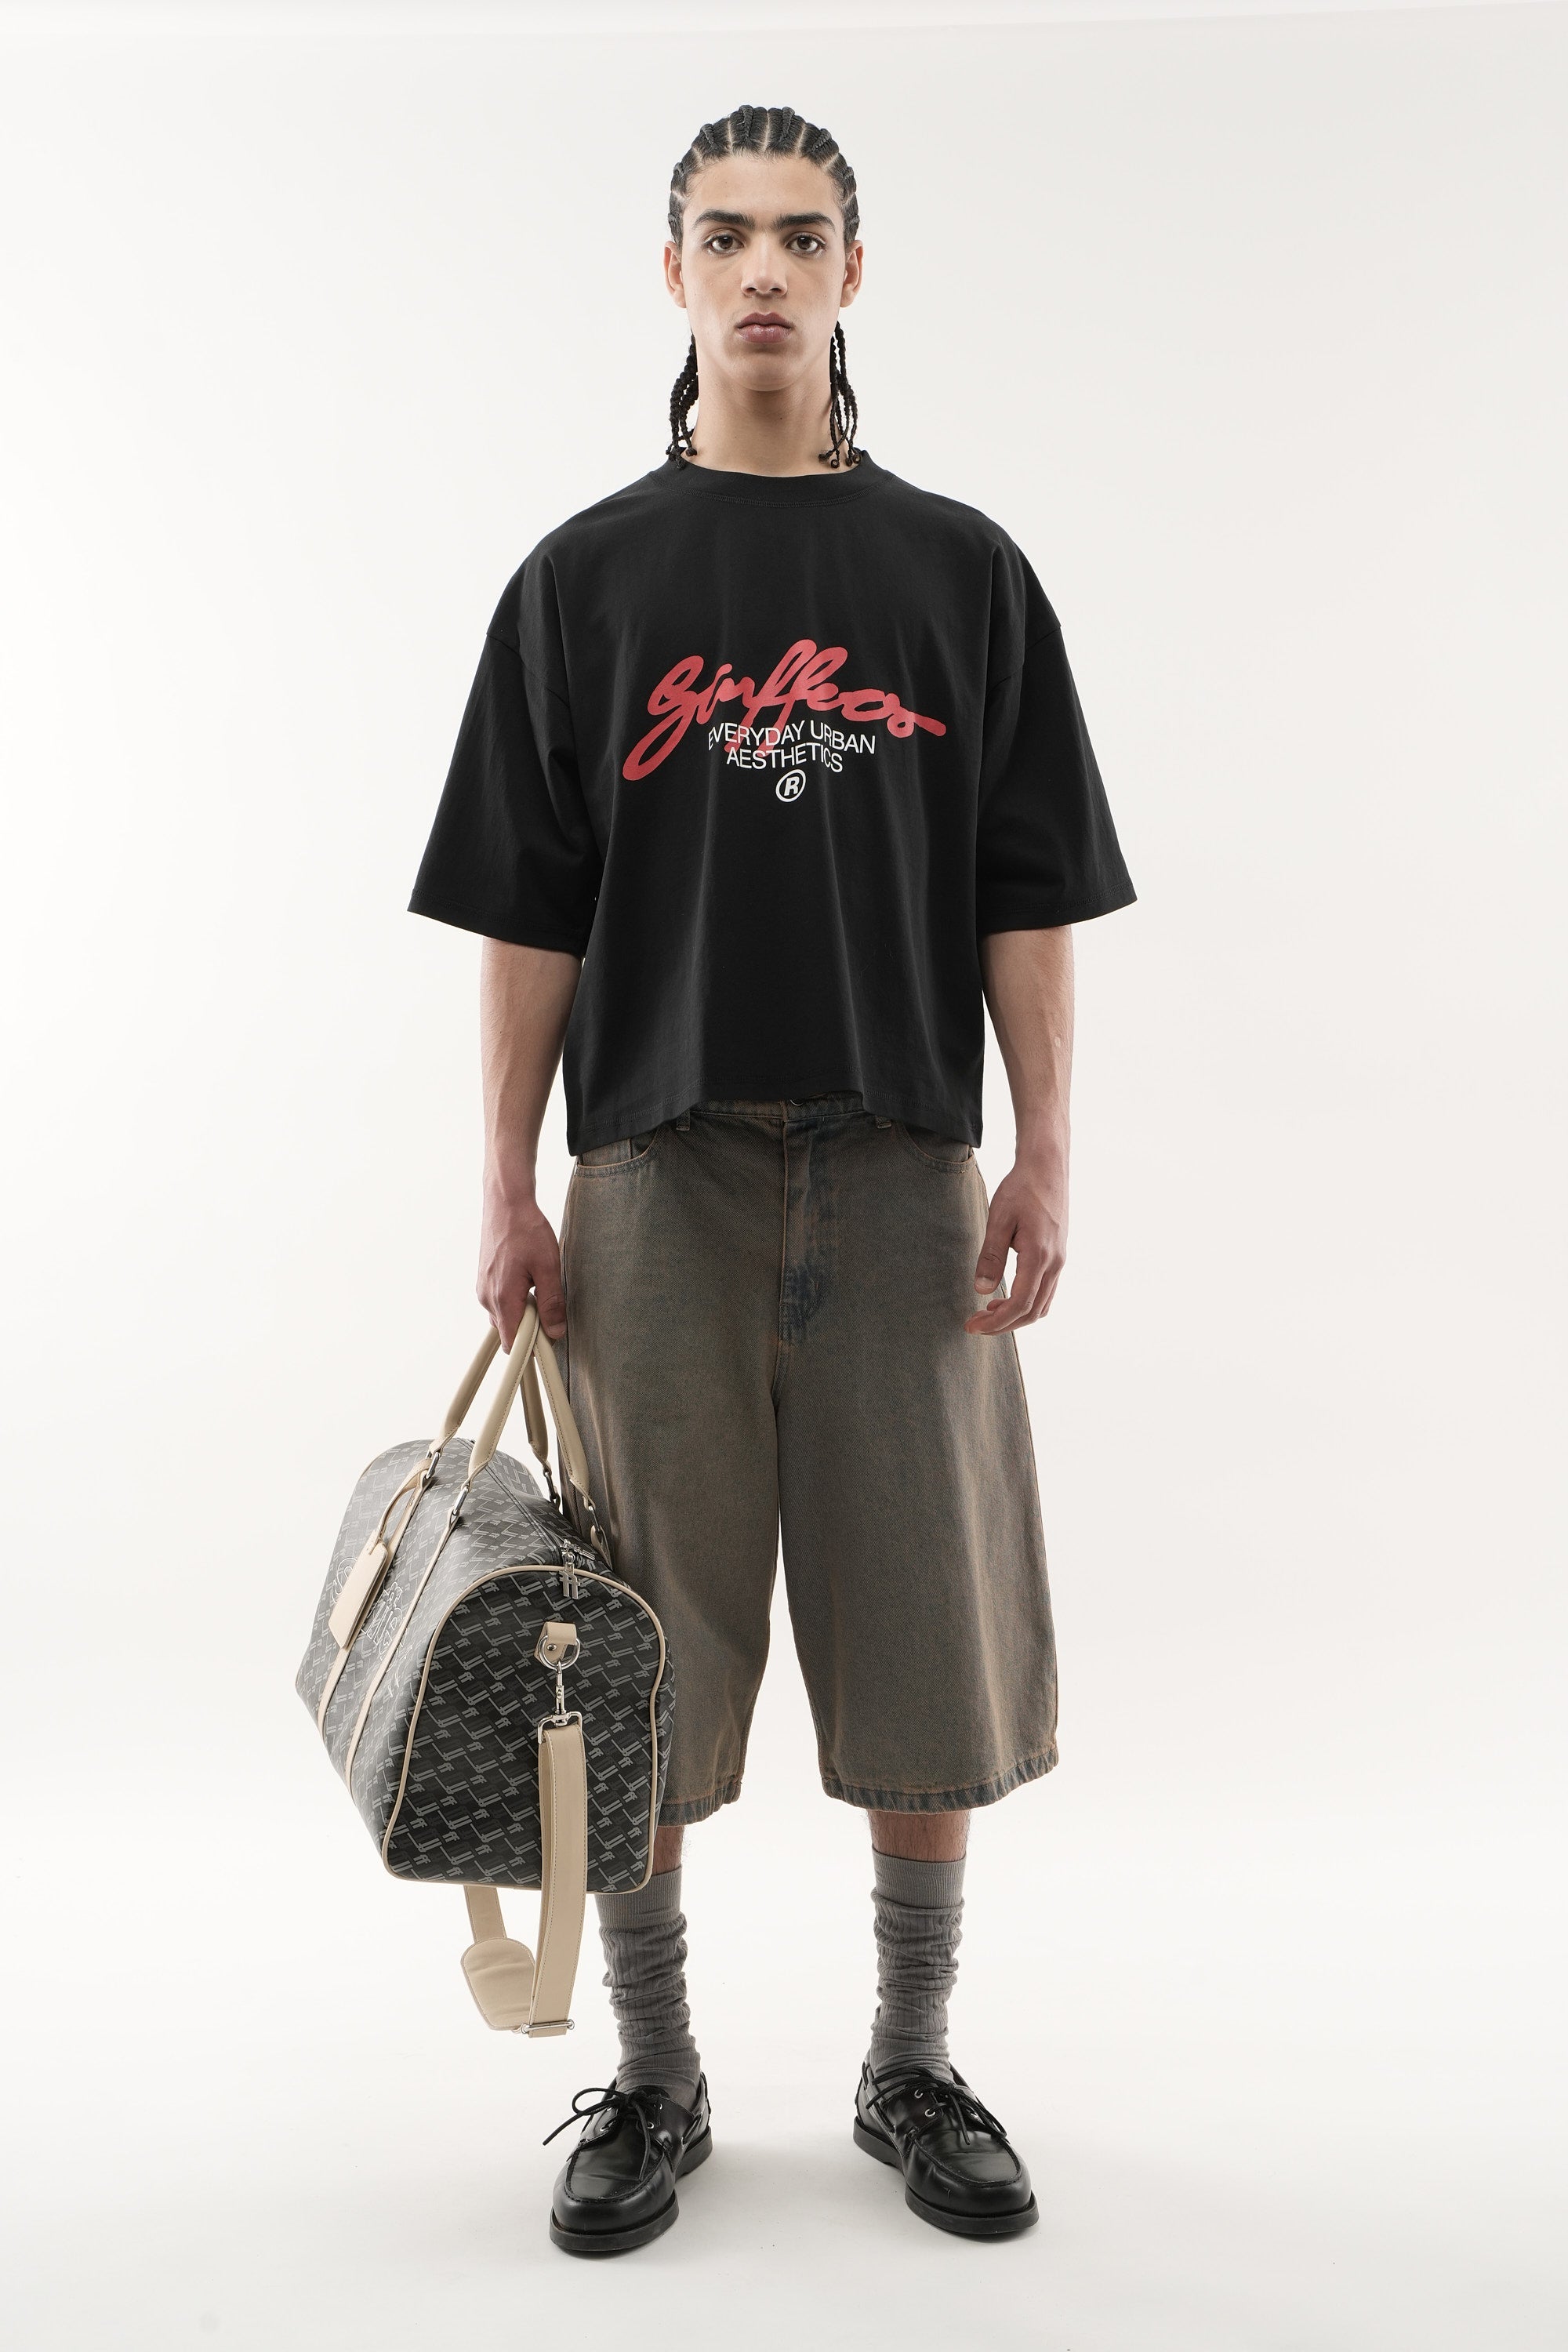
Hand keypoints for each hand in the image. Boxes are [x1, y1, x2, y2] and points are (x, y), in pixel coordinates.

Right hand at [477, 1179, 566, 1349]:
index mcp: (502, 1299)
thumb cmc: (526, 1230)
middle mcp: (487, 1298)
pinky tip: (528, 1279)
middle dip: (530, 1327)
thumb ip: (552, 1303)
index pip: (512, 1343)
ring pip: (505, 1316)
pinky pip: (500, 1302)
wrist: (505, 1203)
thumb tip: (556, 1332)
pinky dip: (516, 1300)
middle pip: (509, 1331)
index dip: (532, 1347)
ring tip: (539, 1287)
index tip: (549, 1338)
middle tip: (550, 1305)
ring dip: (524, 1311)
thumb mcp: (548, 1267)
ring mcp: (483, 1289)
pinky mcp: (484, 1280)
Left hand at [965, 1150, 1066, 1335]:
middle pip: (1032, 1312)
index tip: (972, 1327)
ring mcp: (1060, 1261)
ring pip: (1041, 1305)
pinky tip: (1005, 1296)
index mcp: (1039, 1256)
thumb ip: (991, 1256)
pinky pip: (1045, 1291)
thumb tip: (981, 1290)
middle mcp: (1055, 1263)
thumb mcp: (999, 1219)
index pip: (1020, 1304)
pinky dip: (1026, 1303)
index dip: (996, 1322)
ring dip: (1015, 1315)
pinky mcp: (1058, 1256)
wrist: (1047, 1167)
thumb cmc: (1021, 1189)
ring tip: (987, 1312)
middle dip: (1003, 1324)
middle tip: (975, 1324)